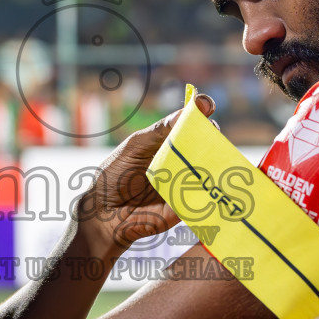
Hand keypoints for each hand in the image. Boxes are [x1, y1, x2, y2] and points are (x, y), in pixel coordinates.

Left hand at [73, 93, 214, 253]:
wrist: (104, 212)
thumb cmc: (115, 175)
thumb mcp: (135, 147)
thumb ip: (160, 131)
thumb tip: (187, 111)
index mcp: (168, 143)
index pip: (190, 124)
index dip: (201, 112)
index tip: (206, 106)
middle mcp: (181, 161)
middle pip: (207, 144)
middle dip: (212, 136)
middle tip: (208, 133)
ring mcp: (186, 184)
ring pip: (210, 170)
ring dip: (215, 163)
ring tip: (209, 157)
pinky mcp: (186, 207)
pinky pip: (203, 198)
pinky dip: (208, 189)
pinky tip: (209, 182)